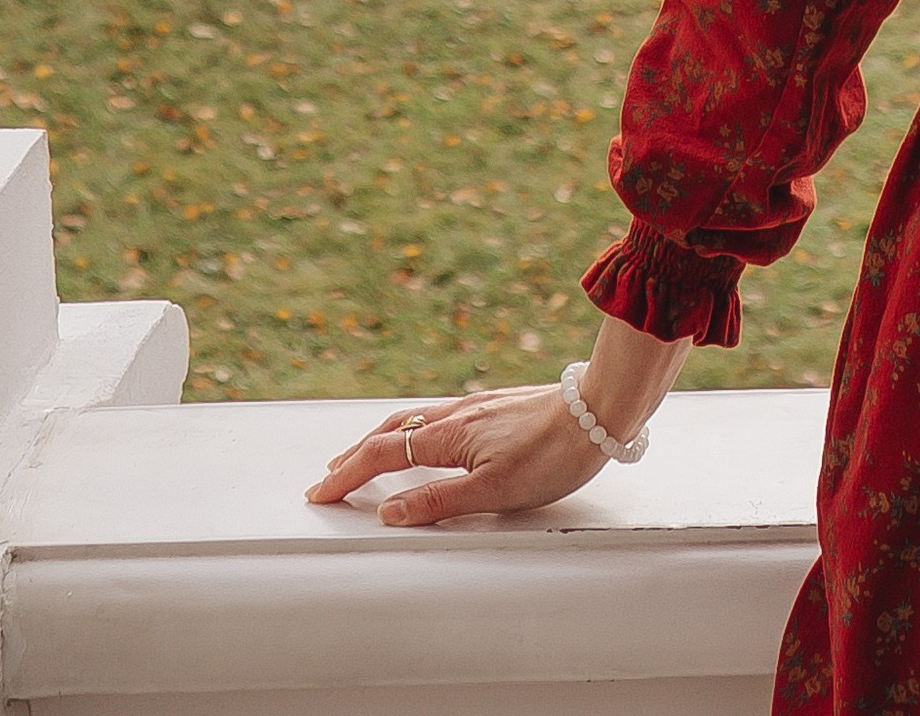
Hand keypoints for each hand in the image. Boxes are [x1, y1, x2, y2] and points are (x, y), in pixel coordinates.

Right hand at [304, 381, 607, 526]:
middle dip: (356, 454)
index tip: (320, 490)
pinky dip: (412, 429)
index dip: (348, 474)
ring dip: (382, 439)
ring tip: (363, 454)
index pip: (384, 454)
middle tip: (329, 474)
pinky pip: (438, 416)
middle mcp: (457, 414)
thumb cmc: (552, 453)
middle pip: (393, 432)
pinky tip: (424, 436)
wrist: (599, 408)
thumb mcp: (494, 491)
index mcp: (450, 435)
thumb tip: (388, 512)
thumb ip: (439, 501)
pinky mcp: (496, 406)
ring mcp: (477, 407)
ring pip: (415, 421)